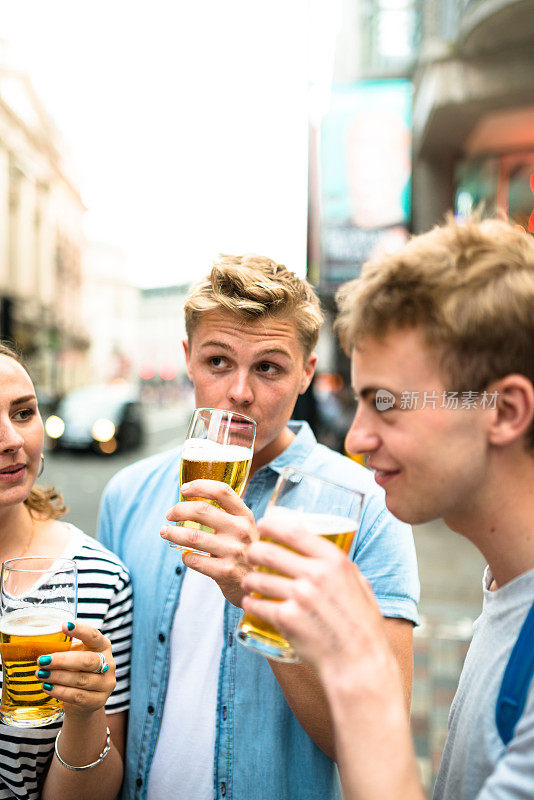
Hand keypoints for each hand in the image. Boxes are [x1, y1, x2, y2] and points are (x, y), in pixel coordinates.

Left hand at [36, 622, 115, 717]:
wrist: (85, 699)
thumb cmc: (77, 671)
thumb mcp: (76, 655)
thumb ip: (66, 648)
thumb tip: (42, 640)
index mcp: (103, 647)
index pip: (94, 636)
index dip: (80, 630)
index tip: (63, 626)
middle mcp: (109, 664)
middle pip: (87, 661)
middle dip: (62, 660)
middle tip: (42, 660)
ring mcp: (106, 684)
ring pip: (81, 680)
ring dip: (58, 677)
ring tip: (40, 674)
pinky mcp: (98, 701)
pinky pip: (77, 696)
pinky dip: (60, 691)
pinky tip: (47, 687)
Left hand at [160, 479, 257, 606]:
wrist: (262, 584)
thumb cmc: (246, 552)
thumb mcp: (246, 529)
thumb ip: (228, 515)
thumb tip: (193, 500)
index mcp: (245, 516)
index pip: (222, 491)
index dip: (200, 486)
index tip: (183, 489)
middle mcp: (241, 530)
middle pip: (202, 510)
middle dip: (179, 510)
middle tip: (169, 514)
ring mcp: (234, 551)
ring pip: (192, 536)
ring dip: (173, 533)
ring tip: (164, 532)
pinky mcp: (225, 572)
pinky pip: (194, 560)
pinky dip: (184, 557)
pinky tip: (185, 556)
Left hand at [241, 517, 394, 687]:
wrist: (359, 662)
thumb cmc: (362, 625)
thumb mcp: (359, 584)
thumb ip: (339, 567)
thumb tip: (321, 552)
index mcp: (334, 562)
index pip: (294, 531)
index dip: (273, 526)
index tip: (263, 526)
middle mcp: (315, 575)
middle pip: (269, 552)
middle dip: (254, 552)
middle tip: (251, 555)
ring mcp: (299, 597)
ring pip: (259, 579)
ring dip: (250, 579)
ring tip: (250, 581)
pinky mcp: (286, 619)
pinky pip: (258, 605)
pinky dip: (250, 602)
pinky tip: (251, 602)